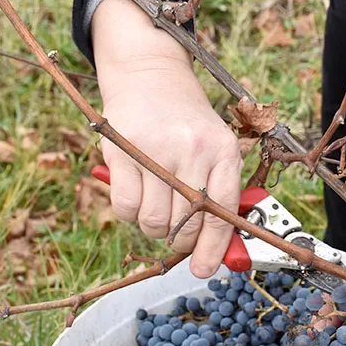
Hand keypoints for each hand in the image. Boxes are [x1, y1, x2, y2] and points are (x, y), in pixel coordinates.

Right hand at [91, 0, 241, 278]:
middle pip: (185, 224)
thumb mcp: (214, 148)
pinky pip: (126, 209)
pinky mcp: (122, 152)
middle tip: (176, 231)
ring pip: (153, 222)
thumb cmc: (186, 124)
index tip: (204, 269)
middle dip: (180, 239)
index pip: (222, 213)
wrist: (150, 75)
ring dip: (153, 226)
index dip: (213, 248)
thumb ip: (217, 195)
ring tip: (156, 203)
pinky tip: (136, 191)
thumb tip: (217, 252)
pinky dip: (129, 212)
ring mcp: (156, 150)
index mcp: (223, 151)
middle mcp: (193, 150)